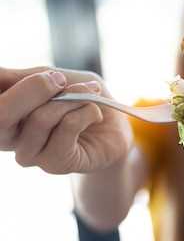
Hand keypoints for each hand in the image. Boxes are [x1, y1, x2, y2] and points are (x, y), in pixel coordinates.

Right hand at [0, 66, 131, 172]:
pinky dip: (84, 112)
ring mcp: (30, 153)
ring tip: (89, 93)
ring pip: (40, 119)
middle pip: (2, 112)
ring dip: (70, 99)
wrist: (115, 126)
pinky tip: (94, 113)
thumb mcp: (54, 77)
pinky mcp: (55, 164)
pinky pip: (66, 128)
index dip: (3, 83)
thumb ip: (27, 78)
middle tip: (61, 80)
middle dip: (33, 88)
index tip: (39, 77)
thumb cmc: (82, 96)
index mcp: (4, 111)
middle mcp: (9, 136)